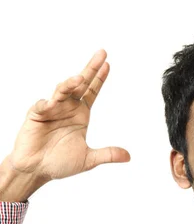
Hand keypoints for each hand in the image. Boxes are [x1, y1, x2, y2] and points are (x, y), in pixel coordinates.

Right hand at [7, 50, 130, 182]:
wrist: (35, 170)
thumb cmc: (59, 162)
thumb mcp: (88, 159)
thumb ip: (107, 154)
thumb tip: (128, 157)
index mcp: (80, 114)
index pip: (92, 91)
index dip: (100, 78)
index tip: (107, 64)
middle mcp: (67, 108)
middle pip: (80, 84)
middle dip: (90, 69)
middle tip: (101, 53)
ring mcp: (52, 109)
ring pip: (62, 91)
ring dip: (70, 84)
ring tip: (80, 78)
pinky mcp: (36, 115)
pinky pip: (42, 106)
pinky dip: (47, 104)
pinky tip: (51, 104)